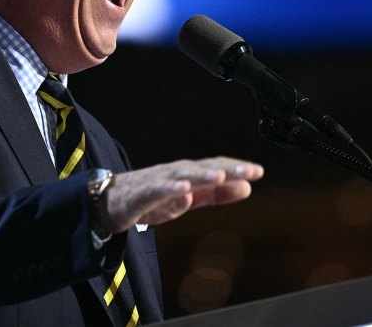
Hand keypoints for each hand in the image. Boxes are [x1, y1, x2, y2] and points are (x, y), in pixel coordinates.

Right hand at [101, 157, 263, 232]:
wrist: (112, 202)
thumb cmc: (152, 198)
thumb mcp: (190, 199)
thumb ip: (216, 194)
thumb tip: (246, 188)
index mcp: (190, 175)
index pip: (217, 168)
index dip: (237, 169)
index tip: (259, 172)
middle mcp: (177, 173)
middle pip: (204, 168)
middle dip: (227, 169)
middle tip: (249, 171)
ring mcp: (160, 181)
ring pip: (183, 175)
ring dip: (202, 175)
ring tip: (220, 176)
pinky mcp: (143, 193)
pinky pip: (158, 190)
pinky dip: (172, 188)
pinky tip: (185, 190)